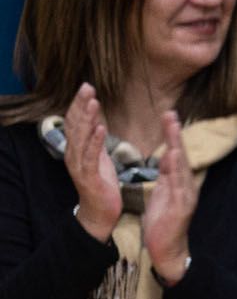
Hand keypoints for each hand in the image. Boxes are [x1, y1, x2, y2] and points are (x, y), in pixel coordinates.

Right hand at [63, 84, 120, 241]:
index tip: (86, 86)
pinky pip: (91, 157)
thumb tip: (95, 116)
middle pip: (75, 126)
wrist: (101, 211)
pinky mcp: (89, 176)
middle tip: (87, 87)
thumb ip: (94, 137)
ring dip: (87, 119)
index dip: (78, 104)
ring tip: (93, 102)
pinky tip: (99, 129)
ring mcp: (80, 166)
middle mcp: (74, 155)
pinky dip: (94, 142)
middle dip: (81, 106)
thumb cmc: (101, 181)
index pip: (74, 122)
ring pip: (80, 138)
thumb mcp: (98, 155)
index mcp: (77, 149)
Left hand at [142, 112, 196, 281]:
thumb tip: (168, 156)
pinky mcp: (181, 207)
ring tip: (173, 128)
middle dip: (176, 134)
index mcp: (177, 184)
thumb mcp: (162, 195)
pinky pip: (179, 184)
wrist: (167, 251)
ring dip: (178, 146)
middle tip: (170, 113)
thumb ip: (166, 176)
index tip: (168, 116)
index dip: (172, 135)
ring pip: (182, 167)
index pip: (175, 154)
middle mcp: (185, 186)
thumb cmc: (162, 224)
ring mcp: (185, 196)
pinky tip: (174, 156)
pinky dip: (177, 169)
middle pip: (181, 155)